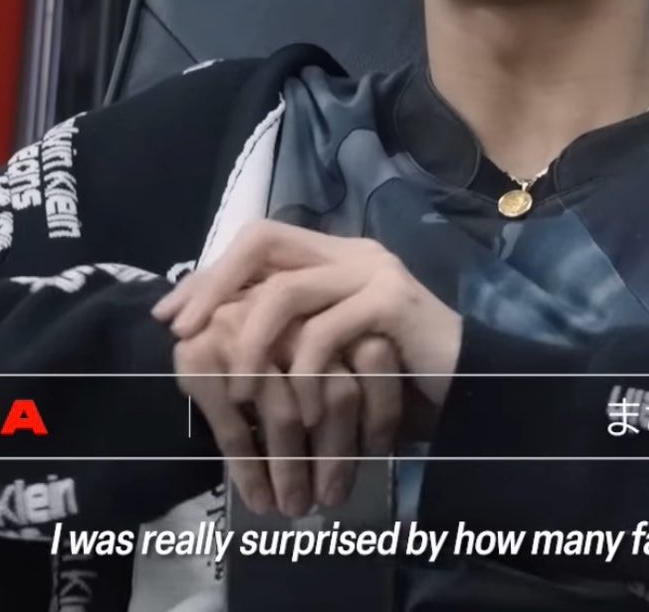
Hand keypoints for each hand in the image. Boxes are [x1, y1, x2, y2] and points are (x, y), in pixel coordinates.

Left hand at [155, 220, 463, 418]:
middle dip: (214, 288)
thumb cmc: (399, 375)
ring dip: (251, 345)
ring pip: (286, 292)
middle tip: (185, 336)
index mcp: (334, 256)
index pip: (257, 241)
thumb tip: (215, 338)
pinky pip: (325, 332)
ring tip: (239, 391)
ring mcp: (374, 273)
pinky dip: (303, 373)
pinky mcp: (393, 304)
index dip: (209, 274)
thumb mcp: (332, 350)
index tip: (171, 317)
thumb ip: (289, 332)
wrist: (477, 387)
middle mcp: (352, 252)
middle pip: (263, 242)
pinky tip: (302, 407)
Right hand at [171, 298, 402, 516]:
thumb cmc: (264, 344)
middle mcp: (287, 312)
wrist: (183, 318)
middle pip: (335, 393)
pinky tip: (259, 500)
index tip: (378, 455)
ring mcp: (241, 331)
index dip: (382, 413)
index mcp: (328, 303)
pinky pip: (236, 430)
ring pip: (288, 416)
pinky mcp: (200, 358)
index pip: (374, 359)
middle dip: (336, 455)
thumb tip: (385, 446)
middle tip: (332, 499)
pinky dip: (251, 471)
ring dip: (293, 470)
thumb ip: (347, 376)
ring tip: (295, 507)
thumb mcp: (313, 348)